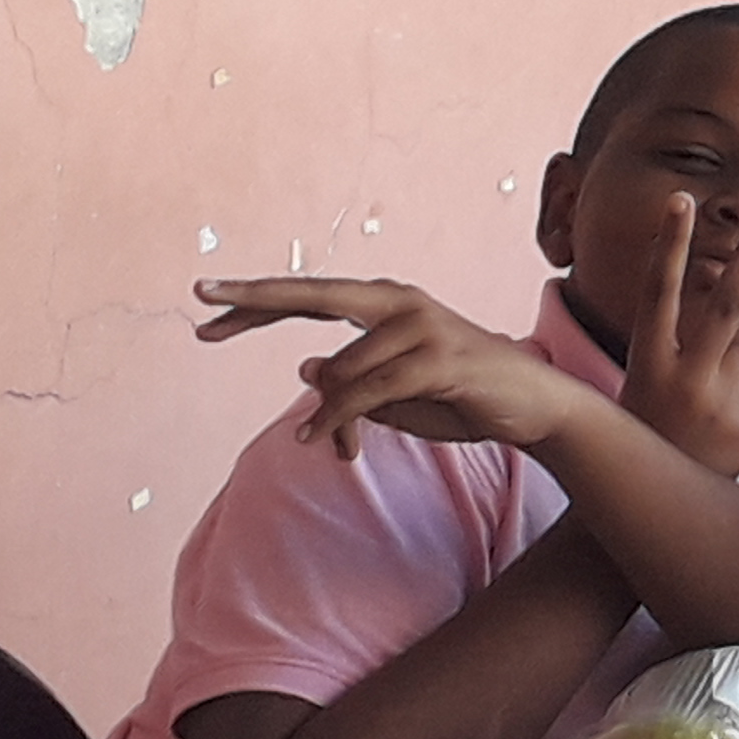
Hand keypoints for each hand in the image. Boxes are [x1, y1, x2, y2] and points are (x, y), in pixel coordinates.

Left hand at [199, 279, 588, 462]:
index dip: (259, 297)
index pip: (313, 295)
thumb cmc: (466, 397)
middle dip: (256, 295)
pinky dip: (339, 418)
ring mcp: (420, 326)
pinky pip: (366, 391)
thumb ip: (353, 380)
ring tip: (324, 443)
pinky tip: (322, 442)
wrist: (537, 408)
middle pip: (315, 294)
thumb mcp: (398, 394)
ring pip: (341, 369)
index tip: (205, 299)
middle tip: (201, 295)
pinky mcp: (435, 359)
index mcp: (390, 304)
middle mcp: (401, 302)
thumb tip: (305, 369)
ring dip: (326, 414)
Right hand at [612, 191, 738, 477]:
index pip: (658, 292)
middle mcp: (680, 376)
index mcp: (648, 360)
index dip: (669, 245)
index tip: (681, 199)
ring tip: (697, 413)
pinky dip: (732, 410)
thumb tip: (736, 331)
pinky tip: (711, 437)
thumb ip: (687, 350)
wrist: (652, 495)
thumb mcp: (651, 382)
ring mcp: (714, 400)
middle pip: (723, 305)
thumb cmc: (650, 426)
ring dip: (726, 376)